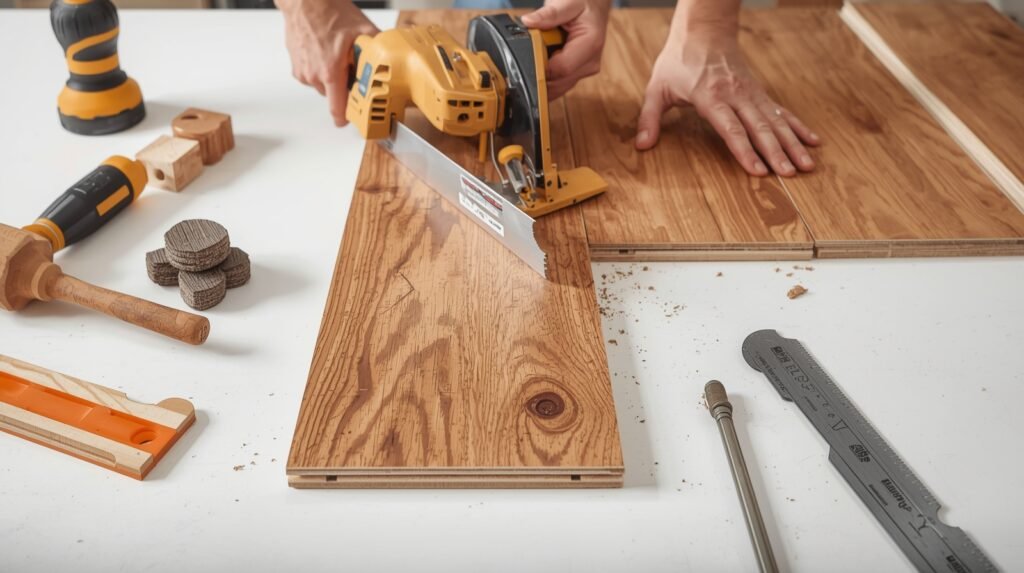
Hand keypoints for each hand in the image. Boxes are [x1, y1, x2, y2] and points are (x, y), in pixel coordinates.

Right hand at [276, 0, 378, 125]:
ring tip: (337, 56)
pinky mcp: (296, 66)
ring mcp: (303, 71)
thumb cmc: (329, 12)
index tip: (357, 119)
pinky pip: (313, 76)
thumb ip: (378, 50)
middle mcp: (314, 75)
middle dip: (345, 86)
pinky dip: (320, 69)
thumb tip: (393, 60)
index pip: (337, 109)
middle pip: (334, 95)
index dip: (349, 117)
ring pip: (323, 85)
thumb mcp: (362, 30)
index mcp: (330, 71)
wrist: (305, 1)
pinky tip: (325, 53)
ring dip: (333, 77)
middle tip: (351, 69)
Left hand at [522, 0, 610, 99]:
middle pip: (557, 82)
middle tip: (536, 49)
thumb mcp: (566, 2)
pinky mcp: (578, 74)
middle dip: (540, 70)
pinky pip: (557, 84)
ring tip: (543, 51)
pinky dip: (547, 75)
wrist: (594, 5)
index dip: (541, 65)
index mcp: (591, 45)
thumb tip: (528, 22)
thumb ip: (548, 14)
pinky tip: (545, 59)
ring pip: (556, 87)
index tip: (529, 54)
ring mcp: (585, 71)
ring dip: (543, 74)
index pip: (561, 69)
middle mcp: (590, 63)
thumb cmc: (583, 2)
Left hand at [636, 32, 819, 176]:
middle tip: (789, 175)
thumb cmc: (678, 59)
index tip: (758, 170)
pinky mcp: (759, 92)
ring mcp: (751, 93)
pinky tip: (812, 141)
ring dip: (793, 144)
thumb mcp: (657, 88)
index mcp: (711, 97)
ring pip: (776, 121)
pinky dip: (798, 127)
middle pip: (760, 128)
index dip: (744, 151)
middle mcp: (736, 95)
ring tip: (807, 165)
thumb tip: (641, 145)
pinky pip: (782, 112)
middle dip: (776, 153)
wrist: (704, 29)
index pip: (731, 129)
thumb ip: (649, 118)